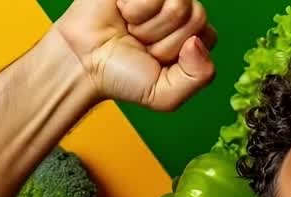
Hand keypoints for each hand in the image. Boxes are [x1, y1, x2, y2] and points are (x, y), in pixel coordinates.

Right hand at [54, 0, 216, 110]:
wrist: (82, 62)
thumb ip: (198, 77)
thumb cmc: (123, 76)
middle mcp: (179, 11)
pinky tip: (122, 12)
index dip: (181, 53)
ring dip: (149, 26)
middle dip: (164, 40)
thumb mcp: (166, 94)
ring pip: (178, 4)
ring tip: (131, 30)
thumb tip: (197, 43)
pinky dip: (135, 8)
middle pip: (197, 16)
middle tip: (140, 44)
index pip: (208, 36)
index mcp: (192, 36)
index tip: (157, 60)